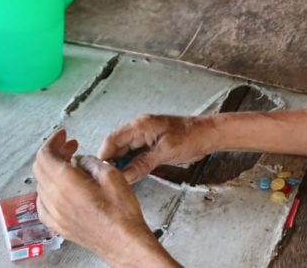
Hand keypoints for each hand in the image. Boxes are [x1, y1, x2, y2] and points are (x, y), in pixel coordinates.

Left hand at [34, 130, 167, 265]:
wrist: (124, 242)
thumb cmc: (121, 214)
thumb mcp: (111, 175)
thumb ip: (91, 162)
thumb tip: (82, 161)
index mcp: (66, 182)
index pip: (45, 154)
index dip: (53, 141)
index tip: (62, 135)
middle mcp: (55, 199)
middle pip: (40, 168)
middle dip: (54, 153)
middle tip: (70, 147)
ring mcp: (54, 214)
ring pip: (41, 184)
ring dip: (52, 171)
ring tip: (71, 166)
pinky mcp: (58, 226)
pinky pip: (43, 204)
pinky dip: (48, 191)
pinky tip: (60, 189)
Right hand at [98, 114, 214, 184]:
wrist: (207, 135)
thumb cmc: (190, 138)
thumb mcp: (165, 152)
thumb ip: (142, 164)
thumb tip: (123, 176)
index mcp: (140, 126)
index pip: (112, 140)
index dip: (103, 156)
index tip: (99, 173)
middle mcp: (138, 129)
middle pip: (116, 146)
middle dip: (110, 162)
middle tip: (106, 181)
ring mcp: (144, 136)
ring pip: (124, 152)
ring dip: (120, 165)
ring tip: (115, 181)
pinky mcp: (150, 144)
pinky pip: (134, 154)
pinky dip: (130, 164)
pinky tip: (129, 176)